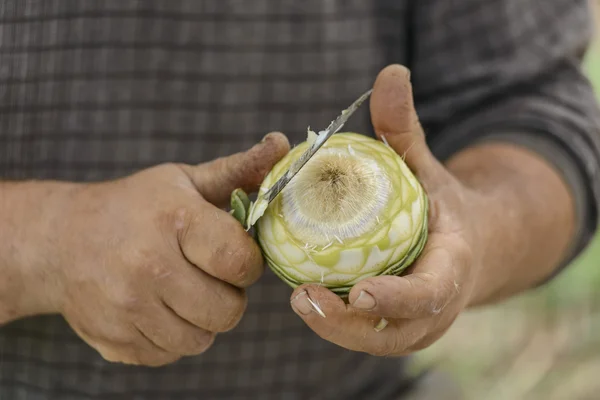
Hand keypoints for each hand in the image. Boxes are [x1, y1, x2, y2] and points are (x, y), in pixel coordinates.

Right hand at [34, 133, 288, 365]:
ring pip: (201, 339)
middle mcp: (149, 267)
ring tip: (183, 290)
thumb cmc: (133, 207)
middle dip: (228, 294)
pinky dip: (173, 337)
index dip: (247, 263)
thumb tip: (283, 144)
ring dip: (201, 319)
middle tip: (209, 274)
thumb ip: (238, 170)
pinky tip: (159, 308)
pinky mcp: (115, 340)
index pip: (240, 262)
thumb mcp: (183, 180)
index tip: (233, 254)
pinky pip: (170, 354)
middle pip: (228, 311)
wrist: (57, 241)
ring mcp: (128, 309)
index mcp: (174, 220)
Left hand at [289, 65, 482, 355]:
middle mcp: (435, 308)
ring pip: (373, 339)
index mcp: (452, 268)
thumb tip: (390, 72)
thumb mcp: (426, 164)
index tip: (359, 292)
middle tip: (302, 299)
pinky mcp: (393, 327)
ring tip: (296, 301)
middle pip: (393, 332)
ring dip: (334, 328)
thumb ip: (404, 128)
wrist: (465, 244)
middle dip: (348, 325)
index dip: (397, 299)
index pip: (429, 295)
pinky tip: (302, 297)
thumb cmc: (440, 202)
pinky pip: (362, 331)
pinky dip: (333, 321)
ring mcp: (414, 325)